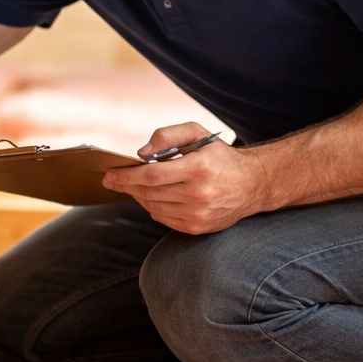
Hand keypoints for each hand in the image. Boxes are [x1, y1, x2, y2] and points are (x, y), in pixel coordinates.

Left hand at [101, 122, 267, 234]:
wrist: (252, 184)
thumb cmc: (219, 156)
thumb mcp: (198, 133)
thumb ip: (167, 135)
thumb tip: (142, 153)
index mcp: (199, 168)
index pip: (153, 175)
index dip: (127, 175)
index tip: (110, 172)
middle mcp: (199, 194)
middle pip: (149, 192)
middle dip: (126, 185)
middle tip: (110, 179)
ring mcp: (198, 215)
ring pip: (153, 207)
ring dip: (137, 196)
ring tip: (131, 185)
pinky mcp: (197, 228)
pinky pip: (163, 218)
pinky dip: (152, 207)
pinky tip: (152, 196)